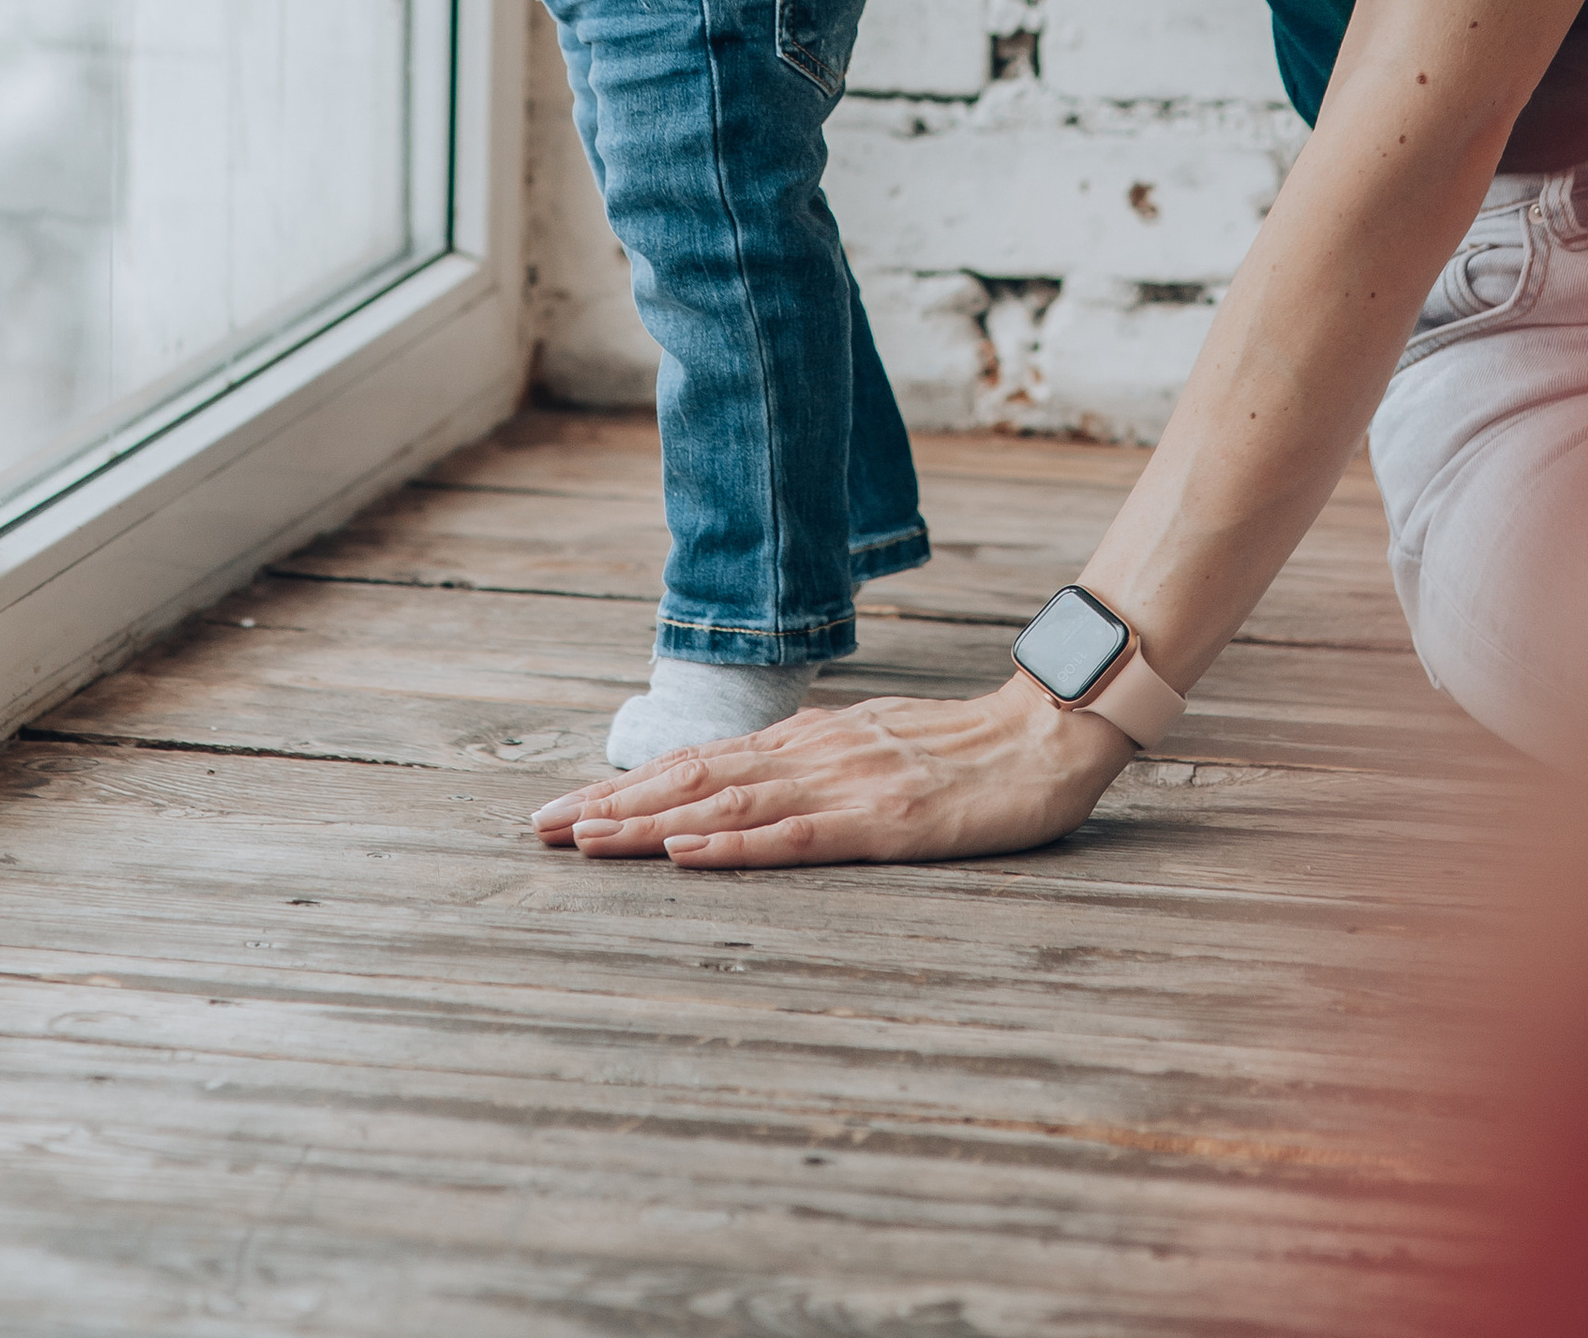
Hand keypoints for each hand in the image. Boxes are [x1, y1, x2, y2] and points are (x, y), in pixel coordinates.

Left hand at [531, 670, 1132, 869]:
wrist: (1047, 733)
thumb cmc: (967, 748)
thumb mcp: (875, 744)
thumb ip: (813, 759)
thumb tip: (746, 778)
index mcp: (809, 739)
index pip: (699, 761)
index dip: (626, 785)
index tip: (565, 810)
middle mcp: (813, 754)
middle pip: (693, 778)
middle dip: (611, 806)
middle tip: (540, 831)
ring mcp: (846, 786)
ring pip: (727, 805)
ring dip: (648, 824)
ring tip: (586, 842)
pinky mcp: (883, 824)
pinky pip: (794, 837)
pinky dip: (732, 846)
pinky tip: (686, 854)